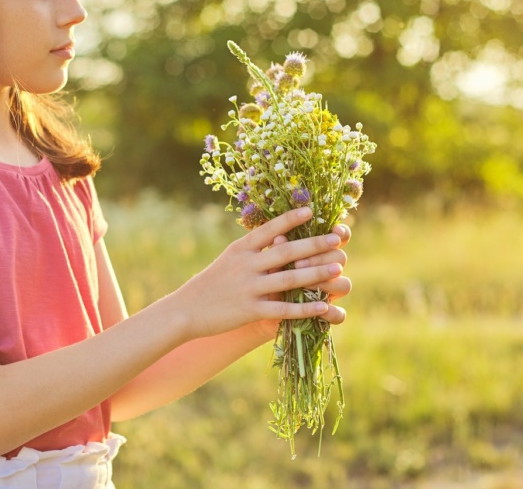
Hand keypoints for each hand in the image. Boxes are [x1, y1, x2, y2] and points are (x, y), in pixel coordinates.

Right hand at [168, 208, 345, 340]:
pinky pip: (282, 309)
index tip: (311, 210)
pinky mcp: (250, 311)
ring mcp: (248, 288)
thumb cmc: (212, 283)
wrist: (186, 310)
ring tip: (337, 268)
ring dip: (315, 274)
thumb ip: (254, 249)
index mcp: (240, 249)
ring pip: (288, 280)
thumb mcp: (229, 259)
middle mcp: (245, 265)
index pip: (269, 229)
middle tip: (336, 239)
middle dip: (313, 245)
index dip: (290, 219)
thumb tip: (282, 235)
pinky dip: (304, 308)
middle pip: (285, 252)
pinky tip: (322, 306)